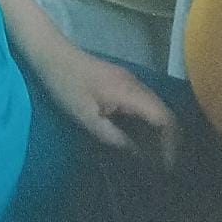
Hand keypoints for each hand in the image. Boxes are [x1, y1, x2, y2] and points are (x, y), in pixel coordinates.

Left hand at [39, 45, 180, 166]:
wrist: (51, 54)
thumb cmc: (65, 85)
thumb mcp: (86, 118)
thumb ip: (114, 137)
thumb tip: (138, 154)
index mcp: (130, 92)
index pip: (164, 118)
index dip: (170, 143)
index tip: (166, 166)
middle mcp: (136, 84)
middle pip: (165, 114)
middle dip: (168, 141)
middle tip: (161, 167)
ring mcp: (130, 81)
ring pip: (155, 109)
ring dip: (158, 133)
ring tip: (152, 157)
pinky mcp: (122, 82)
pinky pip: (144, 104)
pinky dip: (147, 122)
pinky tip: (139, 138)